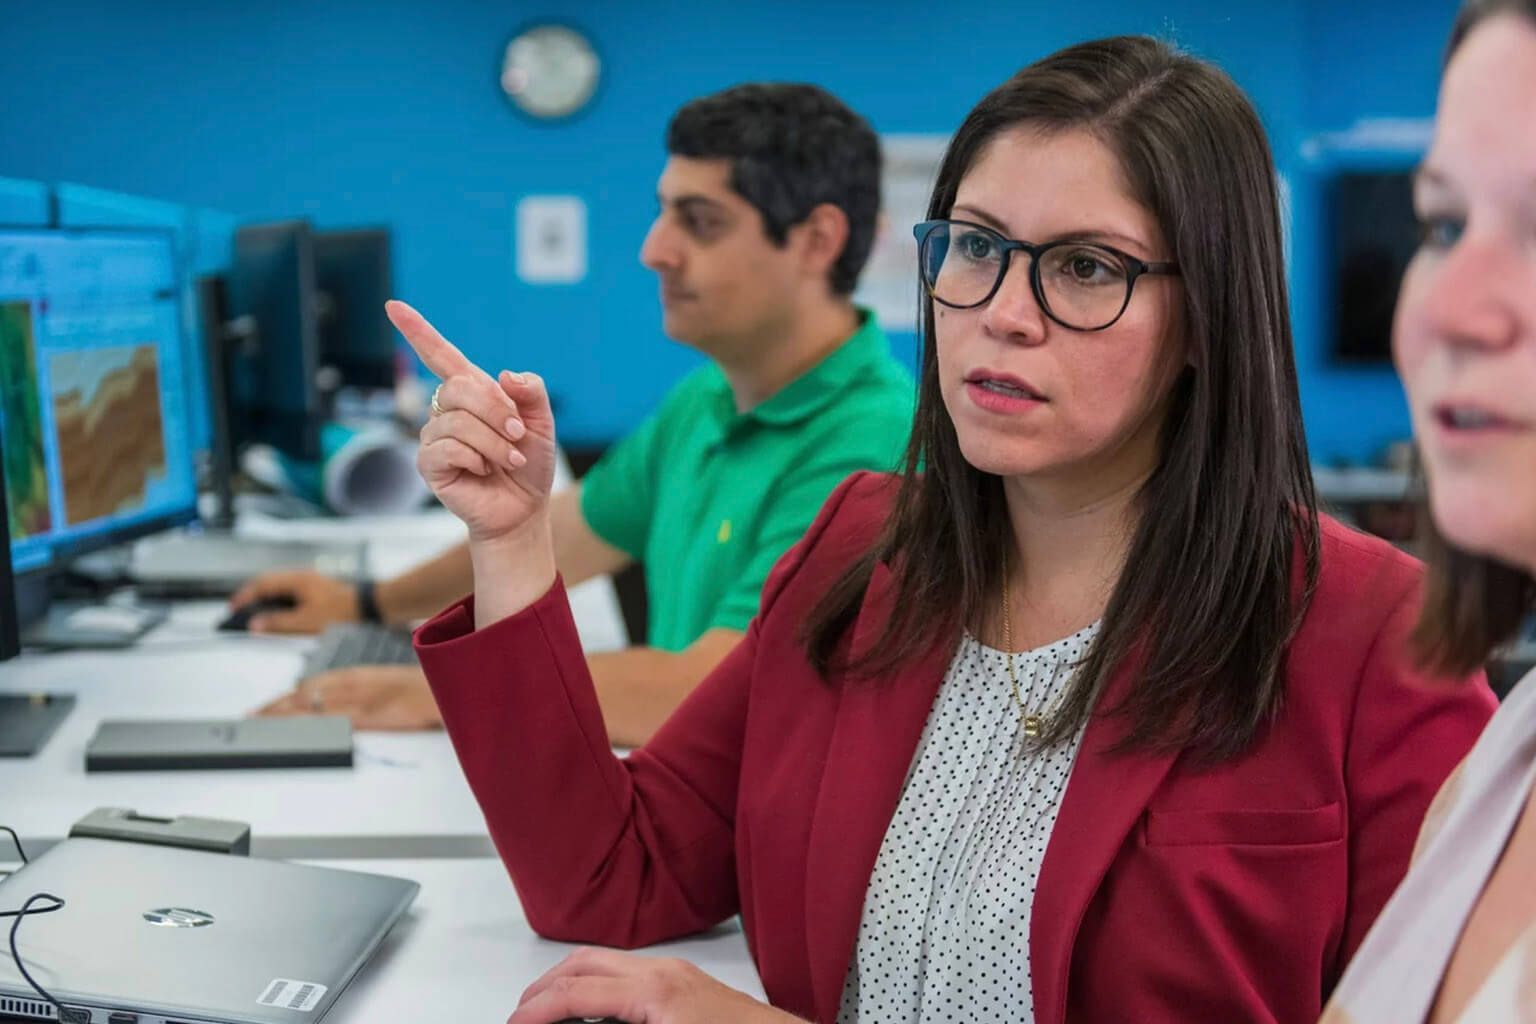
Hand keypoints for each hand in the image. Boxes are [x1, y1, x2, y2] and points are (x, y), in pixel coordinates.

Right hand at [228, 570, 357, 634]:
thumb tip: (255, 625)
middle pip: (270, 585)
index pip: (262, 584)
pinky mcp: (319, 594)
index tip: (232, 608)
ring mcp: (312, 585)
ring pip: (281, 591)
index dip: (245, 596)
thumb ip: (277, 624)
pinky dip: (281, 606)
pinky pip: (293, 597)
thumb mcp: (305, 623)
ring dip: (267, 603)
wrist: (372, 610)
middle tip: (239, 612)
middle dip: (253, 598)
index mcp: (297, 580)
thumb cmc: (343, 614)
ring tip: (255, 617)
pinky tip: (280, 619)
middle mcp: (303, 579)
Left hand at [252, 665, 441, 730]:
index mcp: (354, 676)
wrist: (442, 686)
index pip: (309, 685)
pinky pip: (334, 719)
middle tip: (251, 717)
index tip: (263, 707)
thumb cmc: (418, 687)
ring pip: (313, 704)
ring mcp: (359, 698)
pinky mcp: (370, 714)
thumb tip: (333, 704)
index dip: (284, 697)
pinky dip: (313, 723)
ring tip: (261, 723)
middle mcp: (352, 683)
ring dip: (285, 714)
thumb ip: (357, 692)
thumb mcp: (383, 684)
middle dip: (276, 706)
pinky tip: (298, 730)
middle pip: (304, 694)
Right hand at [387, 300, 557, 545]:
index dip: (417, 331)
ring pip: (457, 422)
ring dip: (494, 442)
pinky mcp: (429, 464)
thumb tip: (504, 376)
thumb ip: (531, 391)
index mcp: (472, 393)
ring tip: (508, 460)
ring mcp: (434, 437)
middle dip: (496, 411)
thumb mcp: (541, 421)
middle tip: (517, 434)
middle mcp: (447, 411)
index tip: (393, 306)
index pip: (439, 355)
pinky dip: (476, 458)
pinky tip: (482, 471)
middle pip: (458, 387)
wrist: (524, 507)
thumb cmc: (528, 462)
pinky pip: (448, 448)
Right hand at [508, 948, 801, 1023]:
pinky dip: (599, 984)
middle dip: (544, 988)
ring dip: (570, 981)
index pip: (574, 993)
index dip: (534, 1011)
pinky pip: (628, 971)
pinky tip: (593, 1009)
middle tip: (521, 1013)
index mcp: (654, 991)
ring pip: (606, 961)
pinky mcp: (686, 982)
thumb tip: (577, 1021)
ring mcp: (676, 972)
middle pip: (584, 962)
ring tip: (549, 1010)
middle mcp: (664, 972)